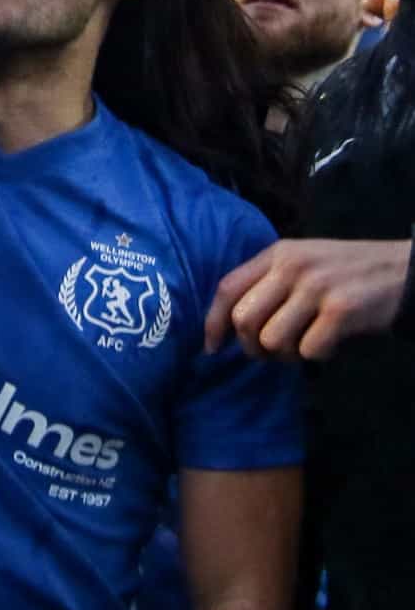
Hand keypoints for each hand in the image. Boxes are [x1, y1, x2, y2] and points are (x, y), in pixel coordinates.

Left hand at [204, 237, 411, 360]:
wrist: (404, 271)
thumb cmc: (349, 272)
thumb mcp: (304, 262)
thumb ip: (270, 283)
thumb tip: (230, 325)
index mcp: (278, 253)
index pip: (228, 288)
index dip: (213, 322)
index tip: (212, 347)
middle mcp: (292, 266)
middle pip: (244, 319)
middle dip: (252, 347)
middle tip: (272, 352)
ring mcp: (316, 287)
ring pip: (272, 340)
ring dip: (286, 355)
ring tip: (305, 345)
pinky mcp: (340, 310)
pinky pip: (308, 351)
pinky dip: (319, 356)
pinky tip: (333, 343)